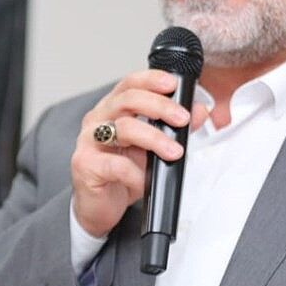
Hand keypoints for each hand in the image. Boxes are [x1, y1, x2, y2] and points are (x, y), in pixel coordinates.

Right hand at [70, 70, 207, 237]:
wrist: (100, 206)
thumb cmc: (122, 173)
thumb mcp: (152, 148)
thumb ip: (174, 127)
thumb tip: (199, 111)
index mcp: (112, 109)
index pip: (129, 84)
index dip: (150, 79)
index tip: (173, 84)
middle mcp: (97, 119)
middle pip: (127, 100)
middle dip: (160, 107)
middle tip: (182, 119)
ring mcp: (88, 141)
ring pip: (124, 128)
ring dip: (155, 139)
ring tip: (174, 152)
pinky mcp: (85, 165)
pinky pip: (115, 164)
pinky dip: (136, 173)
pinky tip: (145, 180)